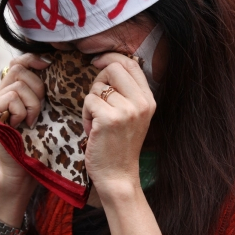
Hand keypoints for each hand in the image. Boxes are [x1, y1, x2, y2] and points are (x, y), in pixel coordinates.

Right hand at [0, 52, 50, 192]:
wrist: (23, 169)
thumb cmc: (37, 142)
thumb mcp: (42, 111)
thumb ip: (40, 92)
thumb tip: (50, 65)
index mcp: (9, 93)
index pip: (16, 63)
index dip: (31, 58)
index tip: (48, 63)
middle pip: (18, 69)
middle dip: (37, 86)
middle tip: (40, 107)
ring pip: (17, 86)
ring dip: (32, 103)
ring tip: (32, 119)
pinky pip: (11, 99)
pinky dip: (22, 111)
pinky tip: (22, 124)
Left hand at [83, 53, 155, 202]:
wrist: (118, 176)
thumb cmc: (119, 145)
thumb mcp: (132, 115)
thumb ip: (127, 92)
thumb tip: (107, 64)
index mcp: (149, 99)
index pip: (131, 63)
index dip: (111, 59)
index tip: (97, 64)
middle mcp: (142, 103)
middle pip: (113, 68)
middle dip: (98, 81)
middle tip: (97, 101)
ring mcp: (127, 110)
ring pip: (97, 87)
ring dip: (91, 104)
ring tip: (98, 123)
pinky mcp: (109, 118)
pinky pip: (89, 101)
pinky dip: (86, 115)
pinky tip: (93, 130)